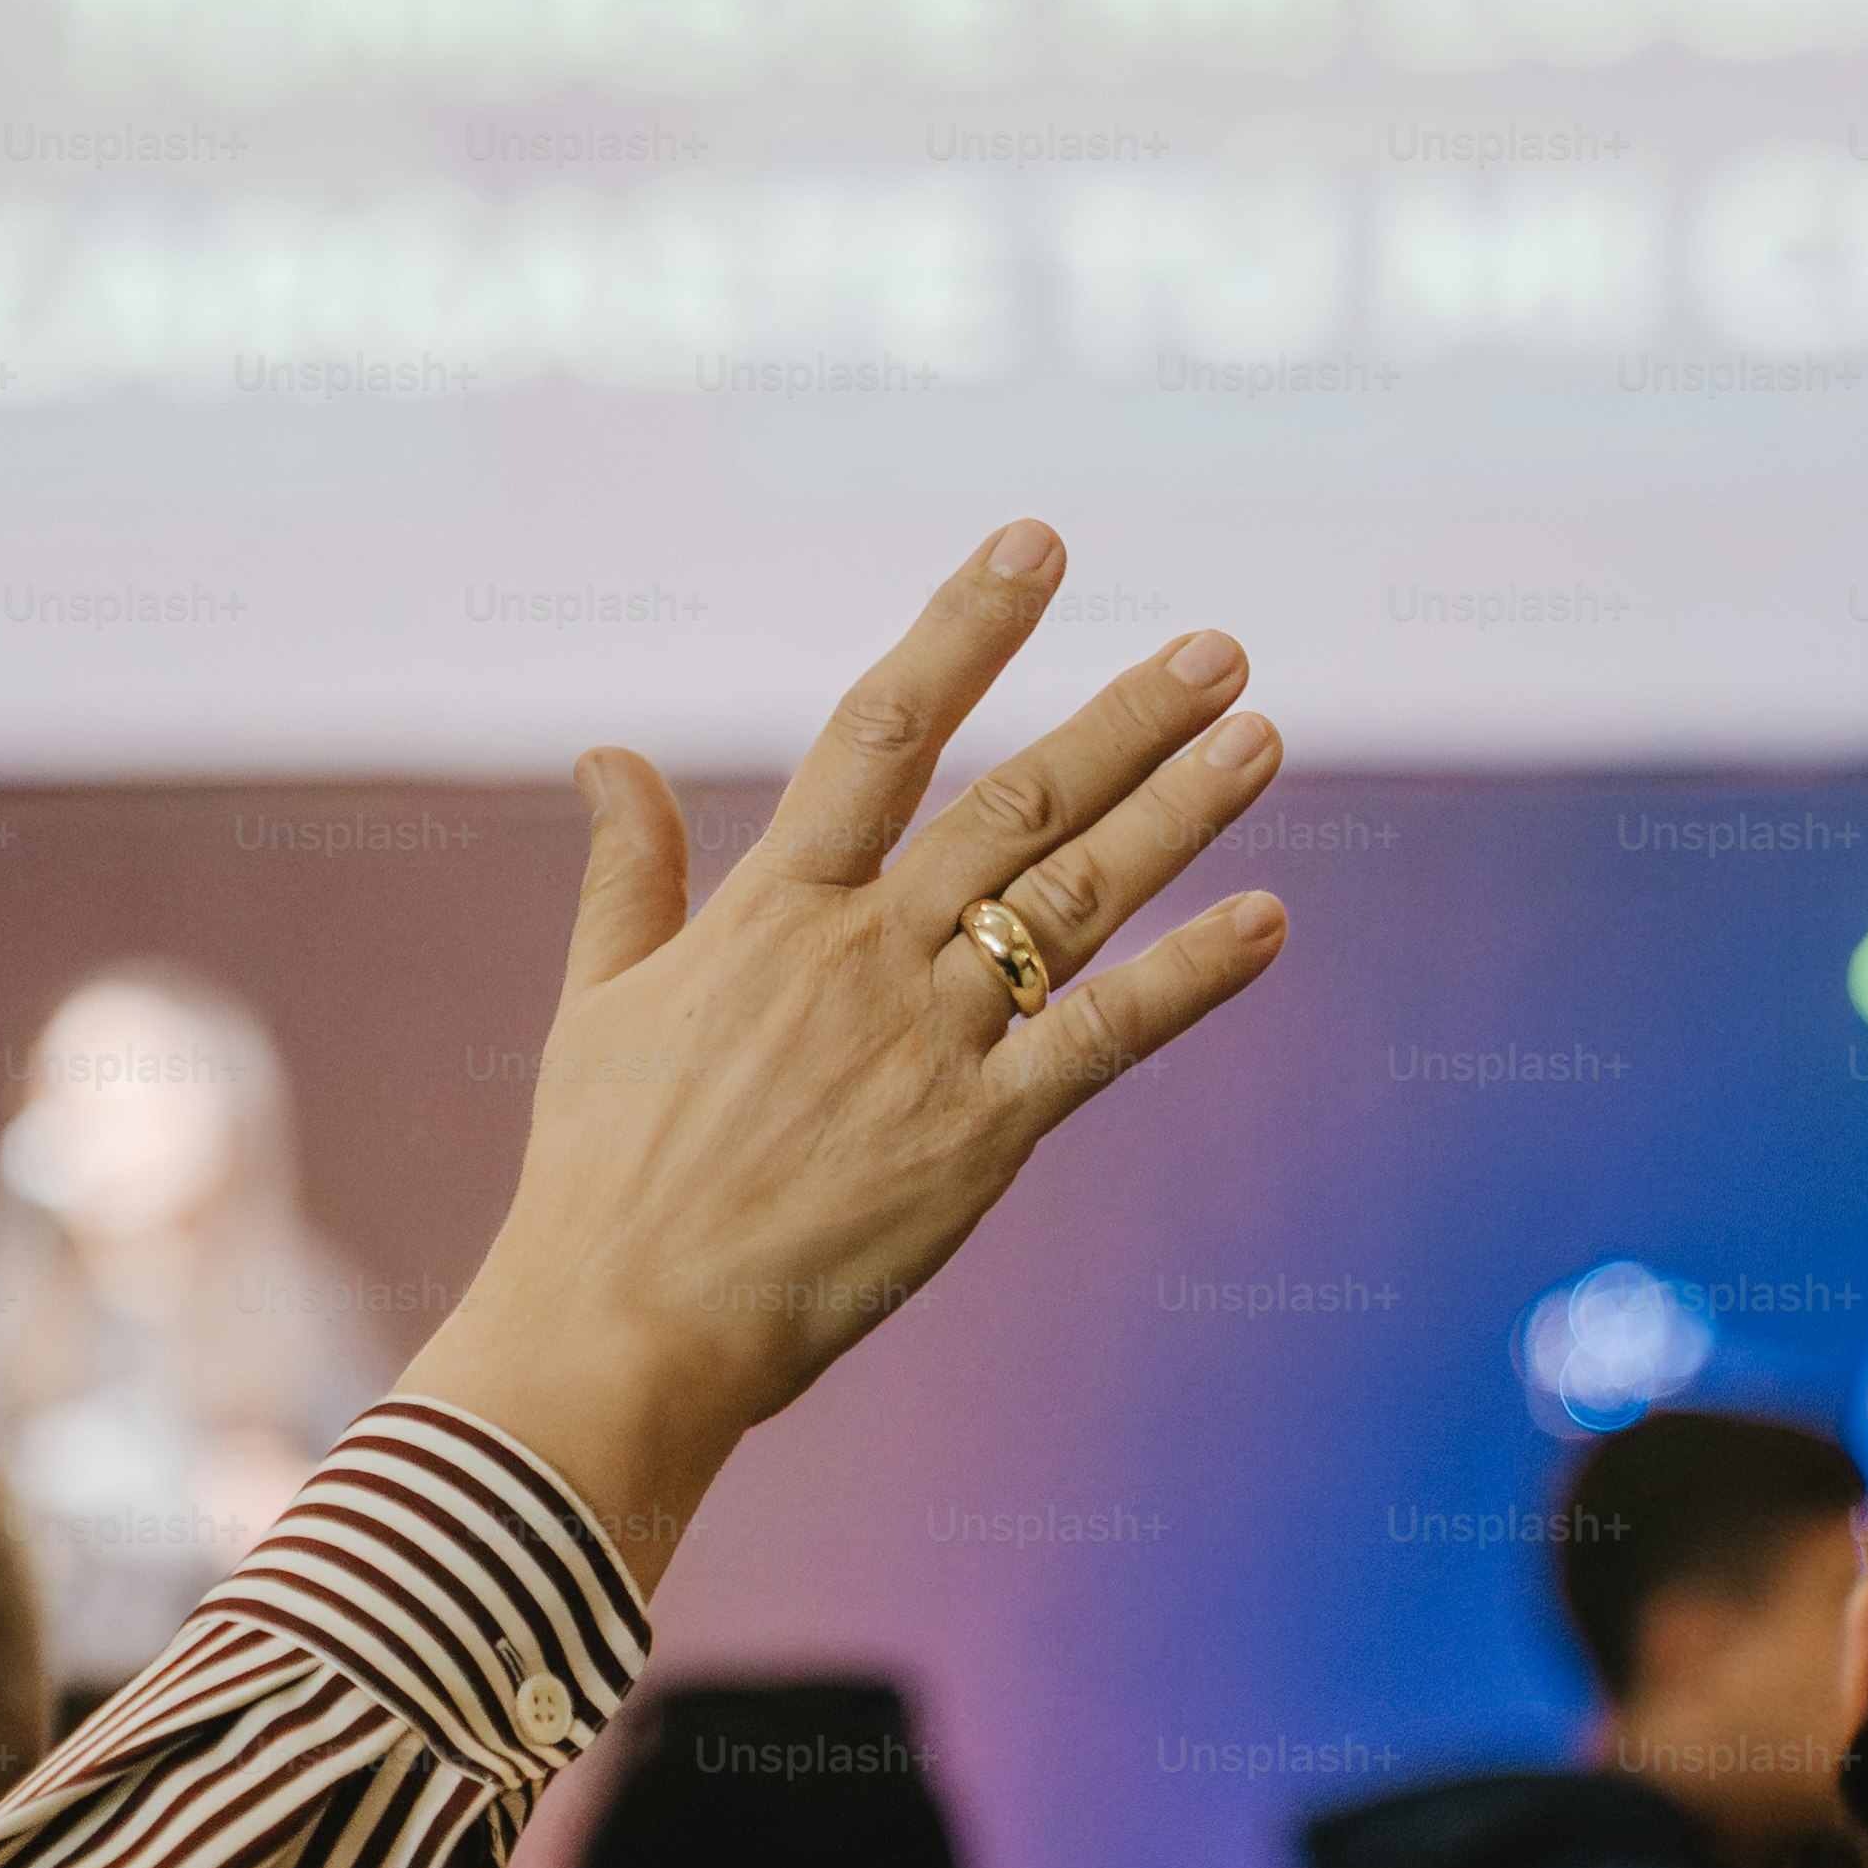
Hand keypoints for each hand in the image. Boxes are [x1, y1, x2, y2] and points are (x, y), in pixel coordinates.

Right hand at [402, 520, 1289, 1590]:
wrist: (624, 1320)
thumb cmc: (600, 1171)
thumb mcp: (598, 996)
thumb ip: (628, 869)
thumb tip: (610, 755)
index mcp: (773, 907)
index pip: (883, 728)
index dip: (965, 628)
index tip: (1036, 548)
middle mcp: (863, 951)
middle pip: (1016, 800)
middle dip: (1125, 717)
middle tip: (1220, 648)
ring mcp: (929, 1040)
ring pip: (1074, 898)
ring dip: (1179, 814)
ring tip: (1261, 738)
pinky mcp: (980, 1135)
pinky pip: (1105, 1038)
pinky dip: (1191, 978)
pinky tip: (1268, 921)